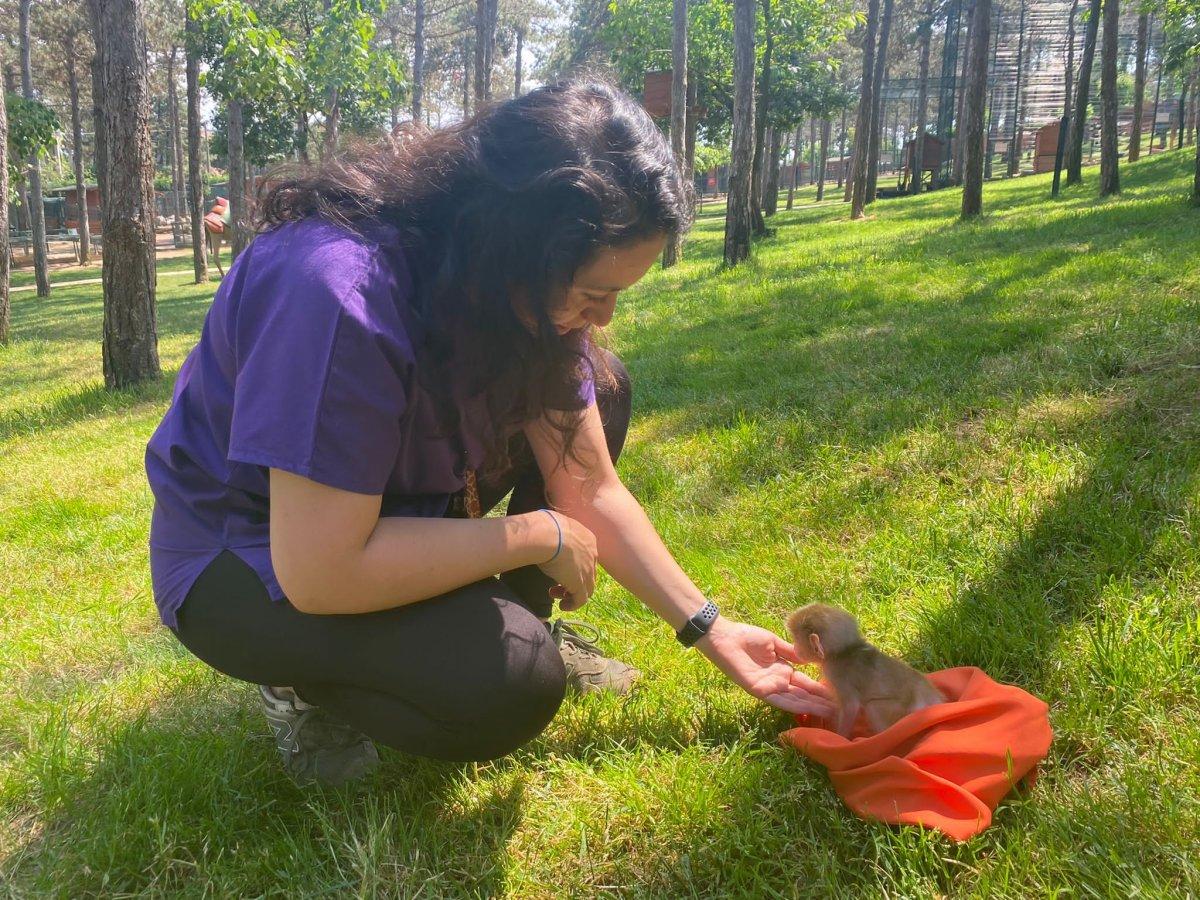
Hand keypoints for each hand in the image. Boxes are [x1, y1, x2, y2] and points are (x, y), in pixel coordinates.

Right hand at [536, 511, 596, 611]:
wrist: (547, 534)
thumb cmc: (545, 527)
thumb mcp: (555, 526)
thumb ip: (555, 532)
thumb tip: (542, 532)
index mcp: (588, 539)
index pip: (587, 557)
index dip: (575, 565)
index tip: (561, 568)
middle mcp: (592, 555)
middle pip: (589, 573)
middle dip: (573, 579)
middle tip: (556, 583)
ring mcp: (588, 570)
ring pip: (587, 588)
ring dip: (572, 593)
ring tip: (555, 594)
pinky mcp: (580, 584)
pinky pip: (580, 600)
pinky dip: (572, 605)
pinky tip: (562, 606)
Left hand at [696, 618, 835, 716]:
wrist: (725, 636)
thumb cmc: (747, 636)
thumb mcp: (774, 643)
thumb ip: (791, 652)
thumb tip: (811, 657)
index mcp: (782, 670)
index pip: (805, 683)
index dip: (820, 689)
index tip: (837, 694)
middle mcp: (778, 682)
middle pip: (802, 695)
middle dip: (820, 702)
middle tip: (840, 710)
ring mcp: (769, 687)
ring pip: (794, 701)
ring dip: (812, 707)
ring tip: (830, 712)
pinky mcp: (759, 690)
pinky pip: (779, 700)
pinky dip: (794, 705)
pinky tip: (809, 708)